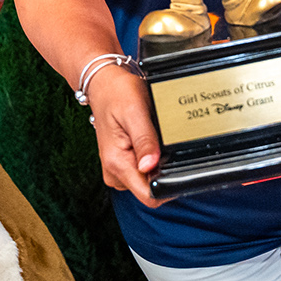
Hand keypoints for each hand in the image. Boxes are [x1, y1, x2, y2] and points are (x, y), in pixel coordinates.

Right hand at [85, 64, 169, 207]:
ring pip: (149, 181)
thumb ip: (145, 141)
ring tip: (152, 136)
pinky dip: (151, 159)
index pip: (148, 195)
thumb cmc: (117, 93)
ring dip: (157, 163)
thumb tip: (151, 166)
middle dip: (163, 170)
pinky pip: (143, 172)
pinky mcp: (121, 165)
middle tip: (161, 141)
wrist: (103, 85)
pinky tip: (148, 140)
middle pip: (151, 189)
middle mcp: (114, 172)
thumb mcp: (135, 112)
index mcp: (117, 163)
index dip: (168, 186)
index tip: (177, 166)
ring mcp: (117, 170)